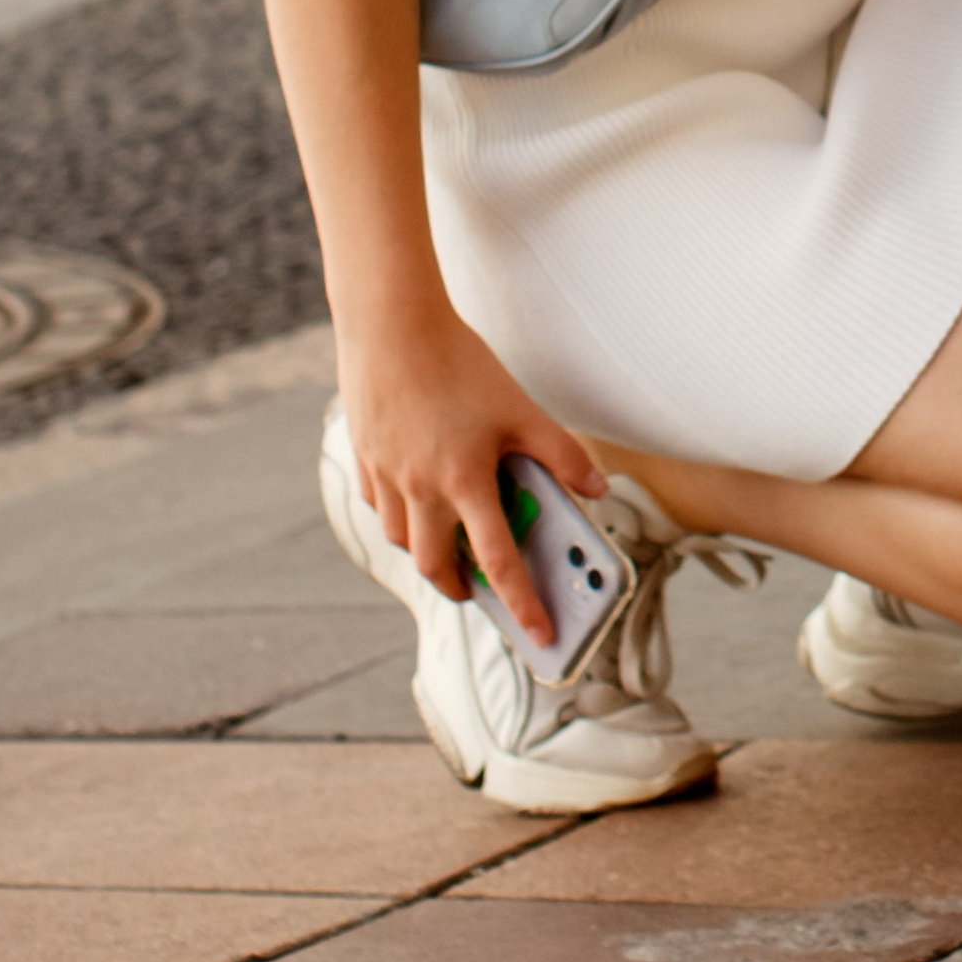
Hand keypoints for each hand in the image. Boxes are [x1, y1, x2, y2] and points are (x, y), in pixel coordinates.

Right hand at [335, 303, 608, 647]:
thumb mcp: (520, 408)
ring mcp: (387, 477)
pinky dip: (398, 517)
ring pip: (402, 541)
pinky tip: (413, 502)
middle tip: (477, 588)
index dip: (522, 604)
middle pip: (437, 567)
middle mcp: (421, 489)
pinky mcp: (364, 458)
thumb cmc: (460, 364)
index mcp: (465, 481)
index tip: (540, 636)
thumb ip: (560, 453)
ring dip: (428, 552)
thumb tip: (597, 489)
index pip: (499, 561)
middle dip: (460, 587)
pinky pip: (378, 506)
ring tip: (449, 543)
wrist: (391, 324)